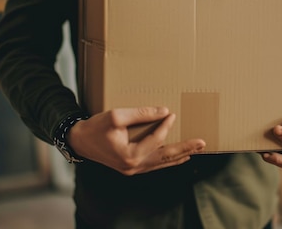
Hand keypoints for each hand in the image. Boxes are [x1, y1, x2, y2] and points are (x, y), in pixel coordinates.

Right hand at [67, 107, 205, 175]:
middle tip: (202, 142)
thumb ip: (141, 113)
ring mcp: (134, 169)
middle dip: (185, 149)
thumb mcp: (116, 116)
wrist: (79, 141)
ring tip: (197, 148)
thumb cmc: (95, 127)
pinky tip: (179, 156)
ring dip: (181, 155)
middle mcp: (134, 167)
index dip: (165, 125)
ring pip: (163, 163)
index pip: (155, 140)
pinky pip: (156, 164)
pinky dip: (169, 159)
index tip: (172, 114)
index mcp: (130, 156)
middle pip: (166, 157)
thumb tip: (164, 111)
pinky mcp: (132, 167)